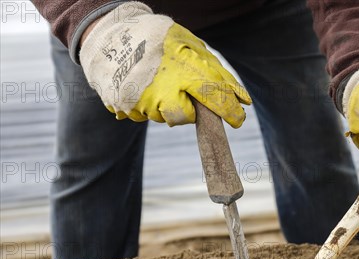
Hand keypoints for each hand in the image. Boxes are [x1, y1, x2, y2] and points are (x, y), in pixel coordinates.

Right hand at [80, 2, 250, 126]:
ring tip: (159, 82)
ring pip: (166, 117)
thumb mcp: (192, 46)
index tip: (238, 119)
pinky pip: (146, 115)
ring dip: (168, 105)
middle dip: (193, 114)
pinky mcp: (126, 106)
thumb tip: (243, 101)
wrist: (109, 34)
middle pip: (187, 118)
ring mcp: (143, 98)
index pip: (215, 96)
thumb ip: (219, 73)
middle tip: (190, 101)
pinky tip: (143, 85)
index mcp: (185, 67)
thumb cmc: (160, 39)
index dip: (230, 112)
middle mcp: (165, 86)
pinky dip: (148, 104)